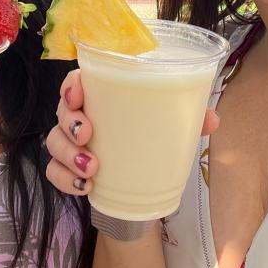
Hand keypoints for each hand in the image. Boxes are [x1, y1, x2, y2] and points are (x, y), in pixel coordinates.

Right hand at [45, 69, 218, 195]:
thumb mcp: (173, 124)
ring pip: (54, 141)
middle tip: (87, 134)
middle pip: (62, 110)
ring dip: (68, 154)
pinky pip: (54, 171)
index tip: (79, 95)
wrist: (143, 179)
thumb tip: (213, 119)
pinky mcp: (68, 169)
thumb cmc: (152, 136)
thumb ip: (191, 117)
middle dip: (70, 121)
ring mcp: (72, 143)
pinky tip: (84, 186)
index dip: (71, 85)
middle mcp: (83, 115)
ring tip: (91, 168)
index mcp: (104, 96)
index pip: (77, 81)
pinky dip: (65, 179)